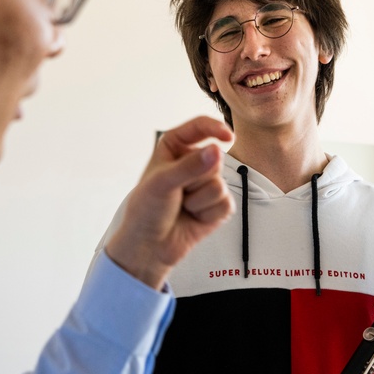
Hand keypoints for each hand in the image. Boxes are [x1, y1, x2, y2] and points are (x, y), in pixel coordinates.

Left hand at [104, 116, 233, 289]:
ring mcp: (206, 184)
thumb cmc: (146, 210)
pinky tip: (193, 217)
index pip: (200, 128)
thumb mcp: (162, 183)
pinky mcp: (216, 205)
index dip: (215, 129)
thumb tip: (216, 151)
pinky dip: (208, 214)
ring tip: (183, 206)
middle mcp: (192, 162)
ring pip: (221, 185)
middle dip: (197, 180)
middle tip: (178, 192)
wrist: (148, 246)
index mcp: (175, 147)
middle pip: (215, 160)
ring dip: (200, 201)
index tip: (227, 137)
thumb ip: (190, 166)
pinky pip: (226, 204)